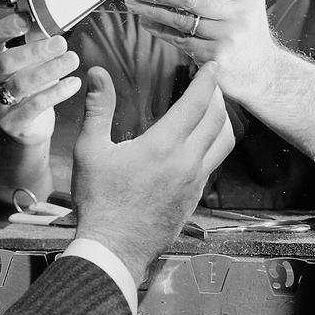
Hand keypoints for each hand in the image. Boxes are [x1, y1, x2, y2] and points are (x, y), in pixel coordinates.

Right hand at [0, 14, 80, 146]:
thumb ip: (36, 41)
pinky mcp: (12, 122)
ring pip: (20, 83)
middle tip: (59, 43)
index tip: (27, 19)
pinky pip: (34, 106)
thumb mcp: (30, 62)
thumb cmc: (28, 88)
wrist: (28, 125)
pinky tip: (72, 83)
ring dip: (49, 70)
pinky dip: (56, 93)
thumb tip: (50, 20)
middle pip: (5, 62)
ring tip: (71, 60)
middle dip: (34, 51)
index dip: (5, 28)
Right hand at [72, 65, 234, 283]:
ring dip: (222, 121)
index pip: (197, 104)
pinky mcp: (195, 198)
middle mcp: (187, 162)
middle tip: (213, 82)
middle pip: (218, 120)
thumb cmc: (99, 200)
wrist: (114, 248)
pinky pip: (213, 164)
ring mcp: (195, 183)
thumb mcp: (90, 150)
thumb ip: (98, 109)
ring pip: (224, 143)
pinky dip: (214, 145)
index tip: (213, 66)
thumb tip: (98, 73)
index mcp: (163, 146)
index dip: (208, 81)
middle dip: (218, 96)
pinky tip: (200, 143)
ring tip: (213, 109)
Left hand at [125, 0, 280, 104]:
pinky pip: (182, 41)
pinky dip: (162, 31)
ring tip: (135, 4)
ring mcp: (230, 37)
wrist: (262, 73)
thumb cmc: (243, 35)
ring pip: (182, 20)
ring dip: (153, 11)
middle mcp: (241, 14)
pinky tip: (149, 25)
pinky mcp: (217, 57)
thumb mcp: (240, 7)